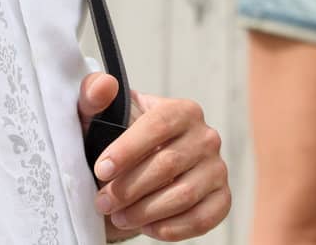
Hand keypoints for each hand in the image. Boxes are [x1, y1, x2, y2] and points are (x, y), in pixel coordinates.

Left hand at [77, 74, 229, 240]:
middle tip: (103, 202)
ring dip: (146, 212)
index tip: (101, 170)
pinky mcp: (221, 198)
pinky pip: (202, 218)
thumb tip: (103, 86)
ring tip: (119, 217)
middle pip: (168, 164)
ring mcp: (217, 169)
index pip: (158, 125)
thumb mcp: (102, 115)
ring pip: (184, 194)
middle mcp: (206, 137)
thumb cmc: (118, 138)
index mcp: (182, 111)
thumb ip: (94, 96)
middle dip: (129, 187)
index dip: (128, 149)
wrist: (138, 168)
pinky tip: (147, 227)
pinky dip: (172, 228)